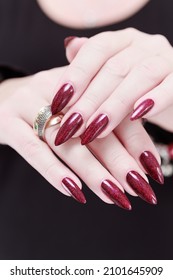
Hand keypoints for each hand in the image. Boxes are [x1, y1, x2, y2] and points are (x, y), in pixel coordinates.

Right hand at [0, 67, 161, 208]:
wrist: (0, 96)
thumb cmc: (46, 105)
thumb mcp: (74, 104)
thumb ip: (102, 118)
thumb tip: (138, 155)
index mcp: (79, 82)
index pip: (114, 111)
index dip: (136, 139)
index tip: (152, 166)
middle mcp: (57, 92)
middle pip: (94, 129)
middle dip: (120, 162)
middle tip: (140, 188)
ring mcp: (29, 106)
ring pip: (66, 143)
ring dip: (92, 172)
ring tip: (115, 196)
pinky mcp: (8, 124)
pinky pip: (33, 151)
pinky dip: (54, 172)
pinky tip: (75, 192)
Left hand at [51, 28, 172, 146]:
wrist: (172, 95)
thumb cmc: (136, 89)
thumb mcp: (113, 79)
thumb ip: (93, 65)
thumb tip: (69, 46)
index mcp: (124, 41)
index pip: (96, 49)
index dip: (76, 75)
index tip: (57, 102)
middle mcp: (145, 45)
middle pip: (114, 68)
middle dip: (89, 100)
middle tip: (71, 126)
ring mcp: (166, 59)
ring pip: (139, 76)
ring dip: (114, 106)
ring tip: (94, 130)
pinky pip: (171, 86)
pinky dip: (154, 99)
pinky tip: (137, 116)